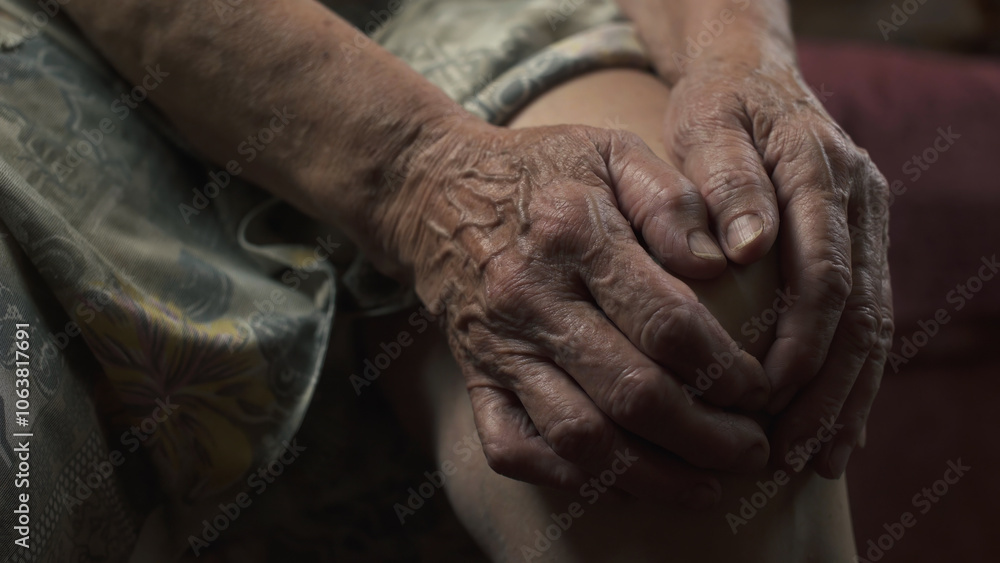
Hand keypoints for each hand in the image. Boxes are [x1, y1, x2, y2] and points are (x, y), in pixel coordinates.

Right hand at [382, 116, 771, 505]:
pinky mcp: (475, 378)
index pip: (666, 323)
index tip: (761, 388)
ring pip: (580, 437)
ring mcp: (498, 346)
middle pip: (631, 392)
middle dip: (706, 437)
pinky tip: (623, 482)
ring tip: (709, 486)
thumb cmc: (545, 171)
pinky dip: (570, 480)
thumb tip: (720, 263)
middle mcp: (530, 298)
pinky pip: (514, 448)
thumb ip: (672, 199)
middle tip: (753, 451)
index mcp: (572, 234)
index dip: (726, 369)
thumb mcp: (613, 150)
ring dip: (653, 475)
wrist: (436, 191)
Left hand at [660, 56, 893, 477]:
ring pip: (872, 329)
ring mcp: (869, 227)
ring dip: (846, 400)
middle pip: (859, 316)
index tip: (766, 397)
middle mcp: (859, 204)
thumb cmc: (719, 106)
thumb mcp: (709, 125)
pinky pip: (868, 323)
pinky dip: (853, 380)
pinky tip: (836, 430)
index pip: (825, 275)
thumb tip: (748, 249)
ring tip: (815, 462)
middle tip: (790, 455)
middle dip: (827, 392)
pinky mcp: (862, 247)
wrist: (754, 76)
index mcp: (821, 173)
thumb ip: (727, 181)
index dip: (802, 343)